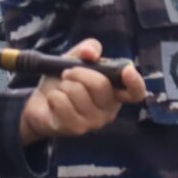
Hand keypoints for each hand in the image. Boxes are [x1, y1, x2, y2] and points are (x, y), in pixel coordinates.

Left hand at [17, 39, 142, 144]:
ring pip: (77, 92)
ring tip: (62, 90)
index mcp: (116, 92)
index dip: (135, 82)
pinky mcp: (75, 129)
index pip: (136, 92)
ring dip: (63, 85)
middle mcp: (109, 110)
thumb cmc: (65, 81)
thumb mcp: (76, 58)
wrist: (42, 104)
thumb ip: (88, 48)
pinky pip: (62, 103)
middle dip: (79, 72)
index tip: (127, 70)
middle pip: (100, 84)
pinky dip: (54, 96)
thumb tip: (90, 53)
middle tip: (68, 73)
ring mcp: (93, 122)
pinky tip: (55, 101)